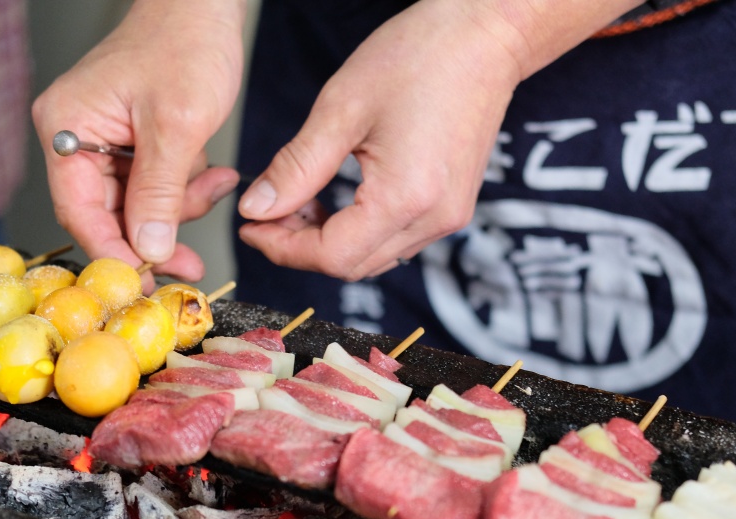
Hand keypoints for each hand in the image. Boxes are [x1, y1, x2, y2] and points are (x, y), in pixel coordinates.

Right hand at [32, 0, 246, 290]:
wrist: (205, 5)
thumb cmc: (185, 42)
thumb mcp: (177, 126)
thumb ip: (160, 193)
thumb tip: (149, 250)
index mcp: (68, 129)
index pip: (79, 213)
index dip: (114, 253)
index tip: (147, 283)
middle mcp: (77, 138)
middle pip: (107, 217)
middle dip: (155, 237)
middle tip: (191, 262)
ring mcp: (104, 142)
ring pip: (137, 208)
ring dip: (179, 209)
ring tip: (215, 185)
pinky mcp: (133, 144)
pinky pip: (155, 188)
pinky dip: (186, 190)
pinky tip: (214, 174)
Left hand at [237, 0, 639, 280]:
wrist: (485, 35)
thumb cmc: (419, 56)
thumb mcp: (342, 108)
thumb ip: (296, 168)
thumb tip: (257, 208)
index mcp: (406, 198)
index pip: (332, 256)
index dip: (282, 248)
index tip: (250, 227)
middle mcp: (433, 220)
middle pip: (352, 266)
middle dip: (301, 248)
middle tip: (267, 213)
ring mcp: (448, 217)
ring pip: (373, 258)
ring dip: (329, 242)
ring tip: (299, 202)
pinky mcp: (452, 207)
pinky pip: (396, 240)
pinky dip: (359, 231)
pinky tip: (336, 200)